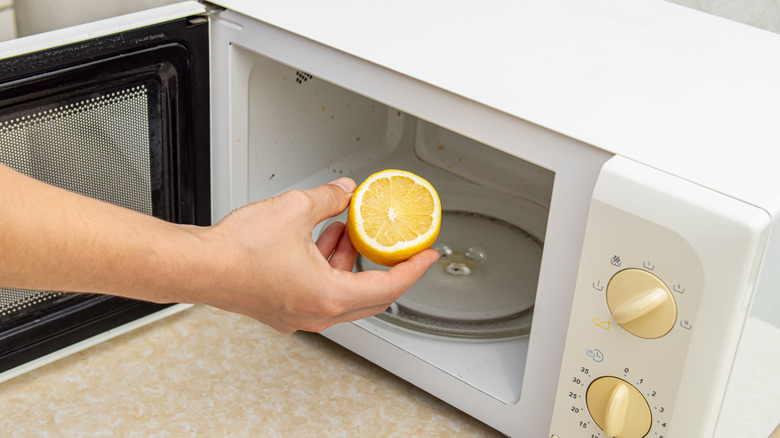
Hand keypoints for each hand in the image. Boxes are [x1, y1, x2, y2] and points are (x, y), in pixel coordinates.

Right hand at [188, 178, 438, 333]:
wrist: (199, 266)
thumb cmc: (238, 251)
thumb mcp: (295, 209)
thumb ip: (329, 199)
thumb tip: (345, 192)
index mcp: (328, 296)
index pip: (389, 287)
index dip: (413, 269)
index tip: (427, 258)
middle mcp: (316, 313)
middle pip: (370, 295)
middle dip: (384, 266)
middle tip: (396, 247)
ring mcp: (298, 315)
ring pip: (342, 292)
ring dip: (351, 262)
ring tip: (348, 229)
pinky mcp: (282, 309)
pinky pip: (320, 292)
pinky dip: (328, 268)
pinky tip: (320, 240)